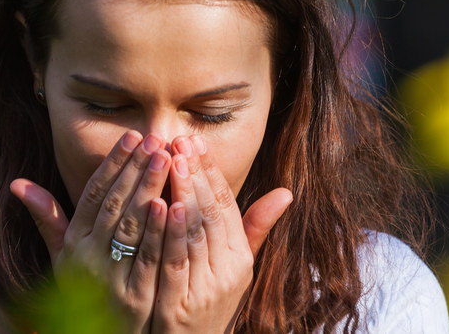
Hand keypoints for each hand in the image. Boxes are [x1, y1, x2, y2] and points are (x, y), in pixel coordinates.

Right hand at [11, 131, 172, 332]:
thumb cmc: (83, 294)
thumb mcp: (61, 258)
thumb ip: (48, 219)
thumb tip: (16, 182)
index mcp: (73, 244)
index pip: (92, 195)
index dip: (111, 164)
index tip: (131, 136)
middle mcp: (88, 258)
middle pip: (113, 205)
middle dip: (135, 169)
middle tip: (155, 139)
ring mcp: (111, 279)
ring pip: (131, 226)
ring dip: (149, 189)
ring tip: (166, 158)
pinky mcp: (135, 299)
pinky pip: (148, 259)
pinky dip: (160, 231)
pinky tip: (172, 205)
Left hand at [152, 135, 291, 332]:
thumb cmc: (209, 302)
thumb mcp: (237, 266)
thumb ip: (254, 228)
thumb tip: (286, 191)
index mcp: (240, 257)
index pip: (227, 206)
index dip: (211, 172)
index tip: (195, 142)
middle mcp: (228, 271)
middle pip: (211, 214)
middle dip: (195, 174)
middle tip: (180, 141)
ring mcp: (205, 289)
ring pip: (195, 233)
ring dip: (183, 194)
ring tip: (172, 162)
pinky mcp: (179, 306)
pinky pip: (176, 262)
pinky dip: (170, 233)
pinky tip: (161, 206)